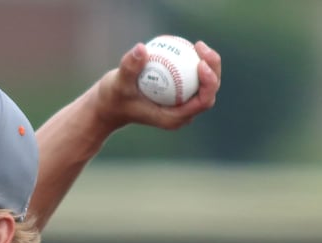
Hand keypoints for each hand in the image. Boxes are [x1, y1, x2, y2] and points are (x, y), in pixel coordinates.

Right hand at [94, 39, 221, 131]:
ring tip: (197, 45)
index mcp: (173, 118)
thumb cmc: (113, 98)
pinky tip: (189, 48)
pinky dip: (194, 64)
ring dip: (207, 64)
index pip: (203, 102)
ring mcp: (181, 107)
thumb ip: (129, 68)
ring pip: (204, 86)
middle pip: (209, 92)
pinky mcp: (178, 97)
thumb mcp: (118, 83)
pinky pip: (193, 80)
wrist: (109, 106)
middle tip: (201, 47)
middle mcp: (181, 115)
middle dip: (212, 69)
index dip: (209, 82)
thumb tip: (141, 48)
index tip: (200, 62)